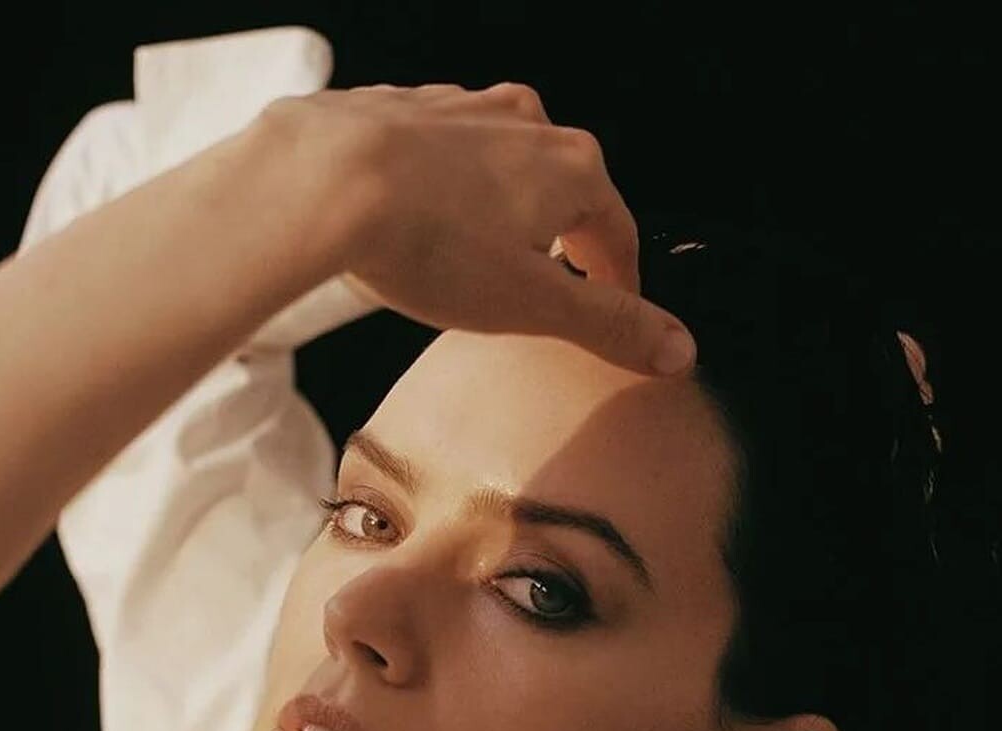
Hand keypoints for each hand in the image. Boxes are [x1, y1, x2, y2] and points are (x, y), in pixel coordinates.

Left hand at [257, 82, 696, 376]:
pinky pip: (447, 153)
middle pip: (566, 191)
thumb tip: (678, 350)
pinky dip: (452, 187)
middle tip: (558, 285)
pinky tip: (428, 220)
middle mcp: (527, 123)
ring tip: (490, 256)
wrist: (324, 180)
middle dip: (566, 241)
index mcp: (573, 168)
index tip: (615, 310)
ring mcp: (466, 108)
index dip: (620, 281)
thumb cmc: (428, 242)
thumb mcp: (533, 304)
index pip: (618, 233)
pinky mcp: (408, 109)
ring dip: (508, 209)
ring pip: (507, 165)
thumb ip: (608, 326)